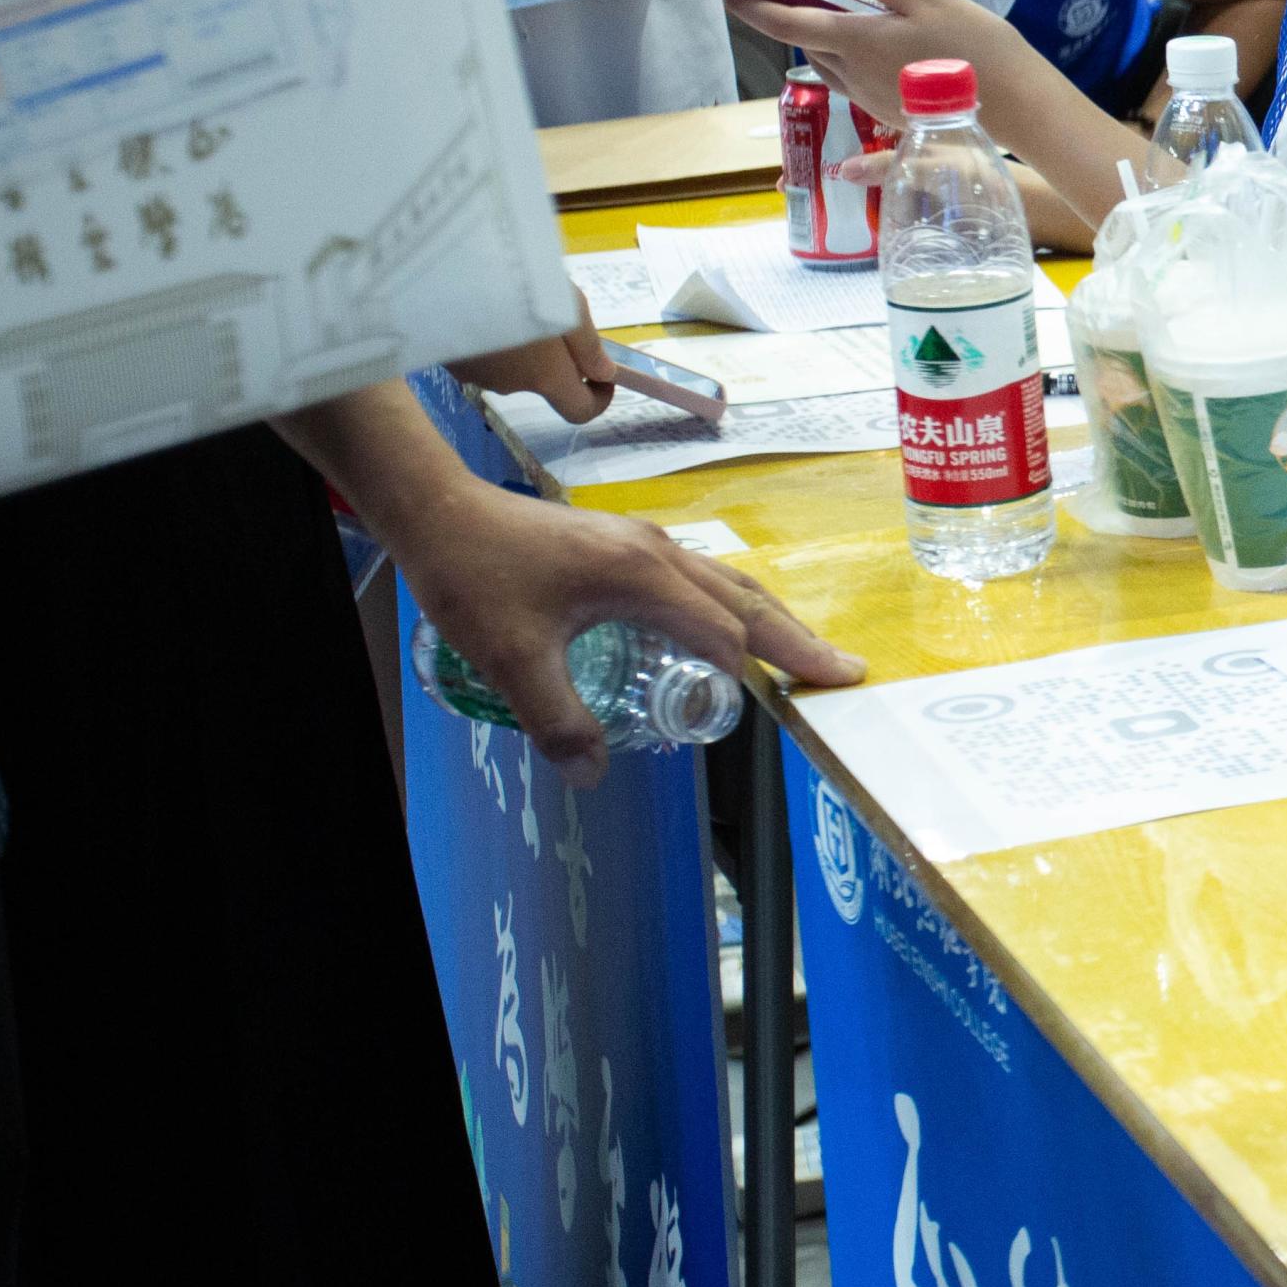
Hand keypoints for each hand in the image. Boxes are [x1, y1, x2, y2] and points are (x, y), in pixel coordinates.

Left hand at [398, 481, 860, 780]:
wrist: (438, 511)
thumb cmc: (477, 577)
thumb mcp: (511, 659)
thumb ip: (556, 719)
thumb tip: (591, 775)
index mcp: (643, 578)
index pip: (720, 635)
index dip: (750, 677)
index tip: (789, 710)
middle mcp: (658, 553)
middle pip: (746, 600)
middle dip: (798, 641)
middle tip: (848, 672)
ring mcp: (645, 543)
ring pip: (728, 583)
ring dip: (770, 621)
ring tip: (805, 653)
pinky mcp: (626, 543)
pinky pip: (701, 577)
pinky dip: (731, 606)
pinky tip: (721, 629)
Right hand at [450, 291, 617, 424]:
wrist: (442, 275)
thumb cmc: (516, 285)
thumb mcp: (568, 306)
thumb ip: (588, 346)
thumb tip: (603, 374)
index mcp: (545, 377)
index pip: (579, 411)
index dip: (597, 399)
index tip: (601, 375)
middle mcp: (510, 385)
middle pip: (543, 381)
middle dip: (555, 358)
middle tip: (550, 312)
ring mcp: (475, 375)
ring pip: (510, 367)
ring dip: (520, 346)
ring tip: (511, 302)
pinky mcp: (448, 360)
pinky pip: (480, 356)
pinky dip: (490, 340)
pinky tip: (483, 305)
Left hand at [721, 0, 1009, 162]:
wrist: (1015, 105)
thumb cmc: (976, 46)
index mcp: (855, 42)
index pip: (783, 22)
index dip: (748, 4)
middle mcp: (852, 75)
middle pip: (805, 42)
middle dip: (791, 17)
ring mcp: (868, 98)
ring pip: (828, 63)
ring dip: (822, 39)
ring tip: (842, 14)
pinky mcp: (887, 112)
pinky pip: (852, 80)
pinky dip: (849, 58)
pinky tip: (879, 46)